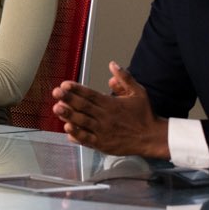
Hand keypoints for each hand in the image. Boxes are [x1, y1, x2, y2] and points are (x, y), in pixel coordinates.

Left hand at [51, 61, 168, 158]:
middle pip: (84, 106)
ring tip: (57, 108)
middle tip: (56, 93)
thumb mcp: (138, 92)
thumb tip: (113, 65)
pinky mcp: (103, 144)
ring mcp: (103, 131)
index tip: (65, 84)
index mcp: (111, 104)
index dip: (77, 89)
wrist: (152, 138)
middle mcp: (105, 116)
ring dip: (69, 115)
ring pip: (83, 122)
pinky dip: (77, 135)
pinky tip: (67, 130)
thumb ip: (124, 78)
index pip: (90, 94)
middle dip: (68, 99)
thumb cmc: (144, 115)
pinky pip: (87, 139)